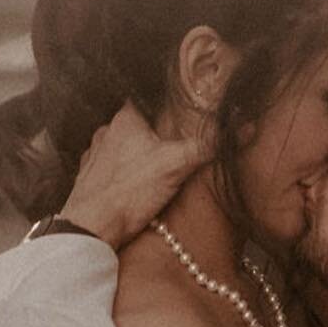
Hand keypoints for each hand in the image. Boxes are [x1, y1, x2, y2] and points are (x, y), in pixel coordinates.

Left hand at [61, 103, 211, 248]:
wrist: (91, 227)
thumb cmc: (130, 192)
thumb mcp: (175, 165)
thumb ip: (204, 145)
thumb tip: (240, 129)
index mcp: (125, 121)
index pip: (144, 99)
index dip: (161, 105)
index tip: (175, 113)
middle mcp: (105, 133)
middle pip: (132, 125)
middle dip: (150, 134)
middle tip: (170, 146)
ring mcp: (93, 157)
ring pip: (118, 148)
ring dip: (133, 156)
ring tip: (152, 169)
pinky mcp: (87, 180)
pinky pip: (107, 171)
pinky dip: (119, 176)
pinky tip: (131, 189)